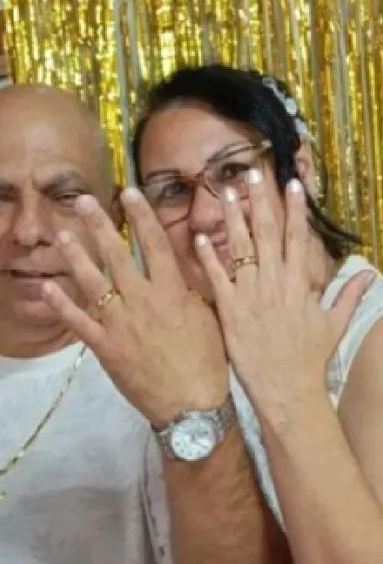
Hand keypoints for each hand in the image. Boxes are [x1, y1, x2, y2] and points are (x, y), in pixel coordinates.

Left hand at [42, 188, 227, 427]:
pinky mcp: (105, 348)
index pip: (155, 243)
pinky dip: (62, 305)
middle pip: (117, 255)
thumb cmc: (208, 360)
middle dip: (99, 225)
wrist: (191, 407)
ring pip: (93, 283)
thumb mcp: (211, 314)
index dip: (141, 215)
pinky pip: (79, 323)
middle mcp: (143, 301)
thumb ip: (199, 281)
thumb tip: (195, 249)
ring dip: (76, 257)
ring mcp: (120, 324)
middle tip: (82, 201)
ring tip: (62, 235)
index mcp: (171, 291)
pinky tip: (48, 287)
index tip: (129, 192)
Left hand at [195, 172, 373, 426]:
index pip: (298, 238)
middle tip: (253, 172)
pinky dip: (208, 258)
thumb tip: (368, 273)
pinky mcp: (230, 311)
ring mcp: (251, 295)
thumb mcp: (334, 325)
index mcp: (299, 284)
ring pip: (241, 248)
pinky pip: (217, 279)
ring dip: (234, 218)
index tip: (291, 184)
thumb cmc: (310, 360)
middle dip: (261, 201)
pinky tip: (199, 238)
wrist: (287, 391)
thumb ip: (349, 295)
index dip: (295, 210)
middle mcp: (275, 283)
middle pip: (268, 233)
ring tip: (227, 192)